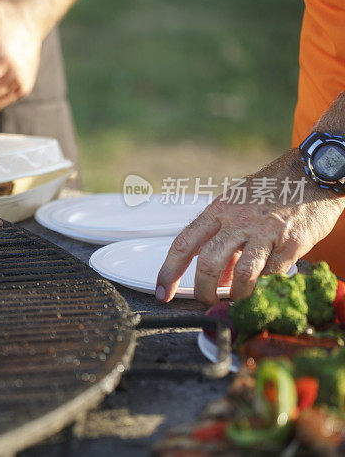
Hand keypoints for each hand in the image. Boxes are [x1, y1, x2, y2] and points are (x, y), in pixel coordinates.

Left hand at [156, 152, 344, 304]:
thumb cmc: (271, 191)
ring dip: (236, 294)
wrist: (311, 172)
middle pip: (209, 263)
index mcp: (218, 210)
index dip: (169, 272)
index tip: (163, 292)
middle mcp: (238, 220)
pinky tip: (263, 287)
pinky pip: (273, 274)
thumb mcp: (238, 206)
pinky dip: (264, 287)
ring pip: (241, 274)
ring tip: (237, 299)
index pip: (184, 244)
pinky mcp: (291, 242)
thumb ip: (224, 238)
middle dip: (204, 290)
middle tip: (207, 301)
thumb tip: (218, 275)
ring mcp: (265, 231)